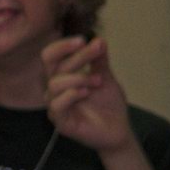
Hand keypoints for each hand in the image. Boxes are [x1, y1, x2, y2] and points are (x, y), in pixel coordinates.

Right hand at [43, 35, 130, 153]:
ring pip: (54, 84)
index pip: (51, 56)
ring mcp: (56, 106)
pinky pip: (57, 105)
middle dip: (76, 55)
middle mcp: (54, 90)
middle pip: (52, 66)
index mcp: (61, 77)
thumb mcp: (105, 77)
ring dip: (78, 77)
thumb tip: (99, 40)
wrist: (118, 129)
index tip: (84, 39)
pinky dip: (71, 95)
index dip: (63, 46)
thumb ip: (99, 61)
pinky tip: (86, 92)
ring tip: (98, 80)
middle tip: (96, 49)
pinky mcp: (61, 122)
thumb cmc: (108, 104)